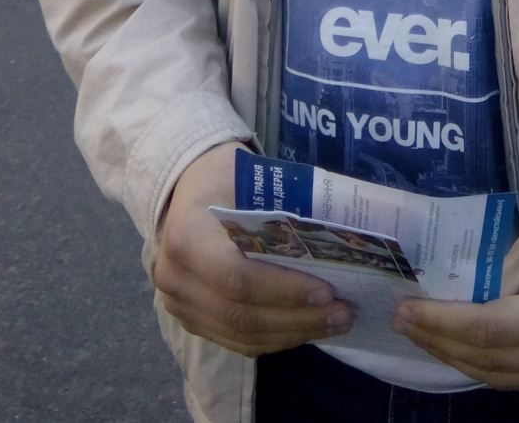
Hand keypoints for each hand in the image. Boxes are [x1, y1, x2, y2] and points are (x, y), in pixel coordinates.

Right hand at [154, 143, 353, 355]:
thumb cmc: (227, 176)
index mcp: (186, 235)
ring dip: (292, 333)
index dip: (283, 290)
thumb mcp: (252, 178)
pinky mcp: (190, 320)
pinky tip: (307, 328)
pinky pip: (235, 341)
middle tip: (343, 313)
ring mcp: (179, 304)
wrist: (188, 186)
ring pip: (240, 335)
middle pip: (241, 314)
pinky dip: (275, 338)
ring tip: (335, 323)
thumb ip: (284, 210)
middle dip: (298, 318)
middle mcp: (174, 277)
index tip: (327, 291)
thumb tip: (339, 240)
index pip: (236, 277)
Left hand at [391, 189, 518, 393]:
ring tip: (426, 334)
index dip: (441, 323)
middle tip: (404, 322)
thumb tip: (454, 305)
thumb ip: (497, 278)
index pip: (488, 330)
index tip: (405, 310)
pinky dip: (493, 365)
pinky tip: (465, 346)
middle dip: (441, 342)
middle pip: (492, 362)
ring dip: (461, 359)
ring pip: (506, 379)